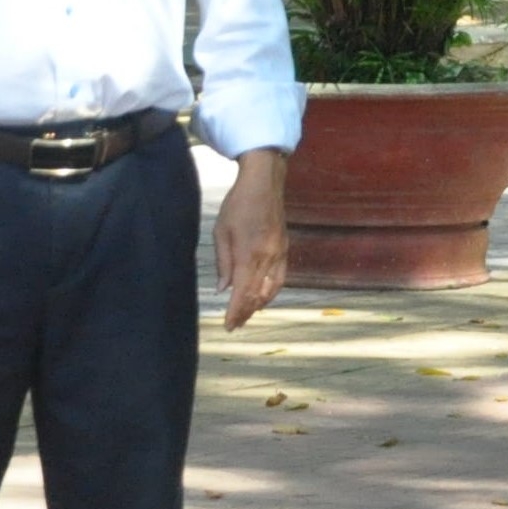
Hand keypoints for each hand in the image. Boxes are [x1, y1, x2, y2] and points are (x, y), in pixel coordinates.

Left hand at [214, 151, 286, 327]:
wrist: (264, 183)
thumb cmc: (238, 204)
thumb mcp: (222, 231)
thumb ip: (223, 262)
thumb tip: (223, 289)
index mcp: (248, 253)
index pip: (242, 292)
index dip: (235, 312)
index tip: (228, 325)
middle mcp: (267, 257)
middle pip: (257, 295)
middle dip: (245, 313)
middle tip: (235, 325)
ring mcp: (280, 253)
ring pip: (271, 289)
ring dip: (258, 305)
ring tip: (247, 315)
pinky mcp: (285, 248)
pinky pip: (280, 278)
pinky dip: (270, 292)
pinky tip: (262, 297)